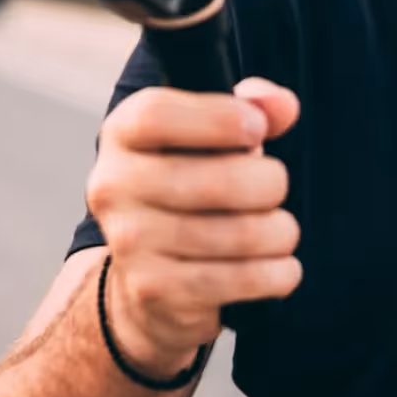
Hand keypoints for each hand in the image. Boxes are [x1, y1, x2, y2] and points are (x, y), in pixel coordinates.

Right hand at [85, 75, 300, 374]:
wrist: (151, 275)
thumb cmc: (191, 183)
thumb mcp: (211, 134)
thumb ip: (251, 107)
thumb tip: (282, 107)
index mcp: (122, 134)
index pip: (156, 115)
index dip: (218, 118)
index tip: (257, 128)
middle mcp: (114, 185)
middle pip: (218, 180)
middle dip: (270, 183)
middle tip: (276, 186)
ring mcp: (129, 242)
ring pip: (238, 234)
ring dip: (280, 231)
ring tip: (282, 229)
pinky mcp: (154, 289)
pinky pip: (237, 279)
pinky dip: (276, 273)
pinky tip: (282, 266)